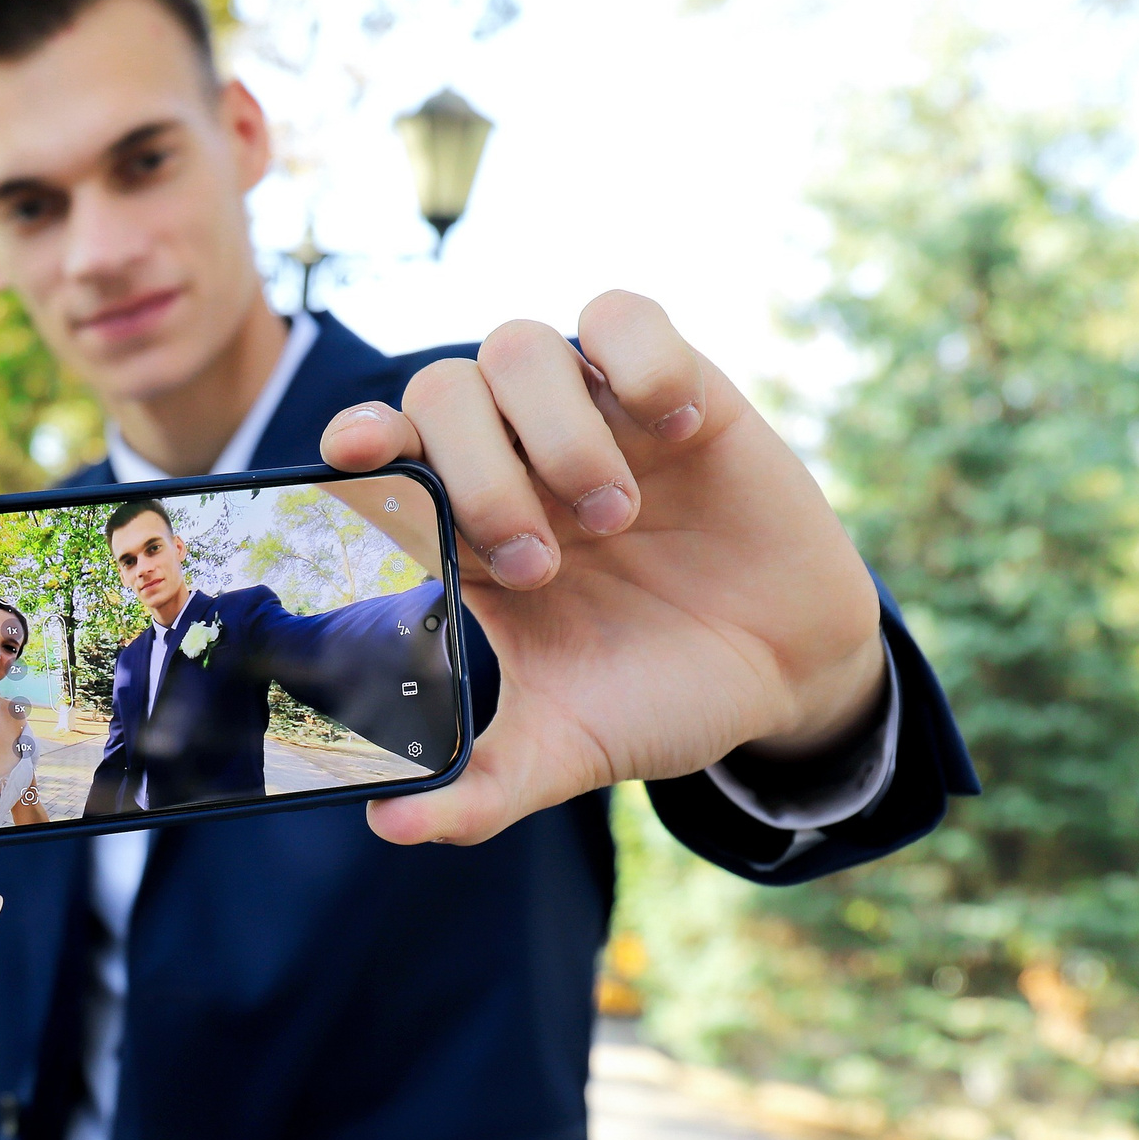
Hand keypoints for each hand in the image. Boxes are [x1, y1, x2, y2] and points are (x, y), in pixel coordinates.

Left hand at [321, 291, 886, 846]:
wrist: (786, 674)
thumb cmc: (657, 694)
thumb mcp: (567, 750)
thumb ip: (481, 790)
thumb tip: (390, 826)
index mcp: (463, 526)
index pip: (381, 451)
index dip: (358, 440)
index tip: (352, 462)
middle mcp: (514, 455)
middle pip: (439, 391)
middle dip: (475, 473)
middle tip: (536, 565)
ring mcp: (593, 413)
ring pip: (518, 346)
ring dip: (554, 431)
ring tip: (611, 517)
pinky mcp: (678, 386)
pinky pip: (625, 312)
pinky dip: (635, 358)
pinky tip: (671, 432)